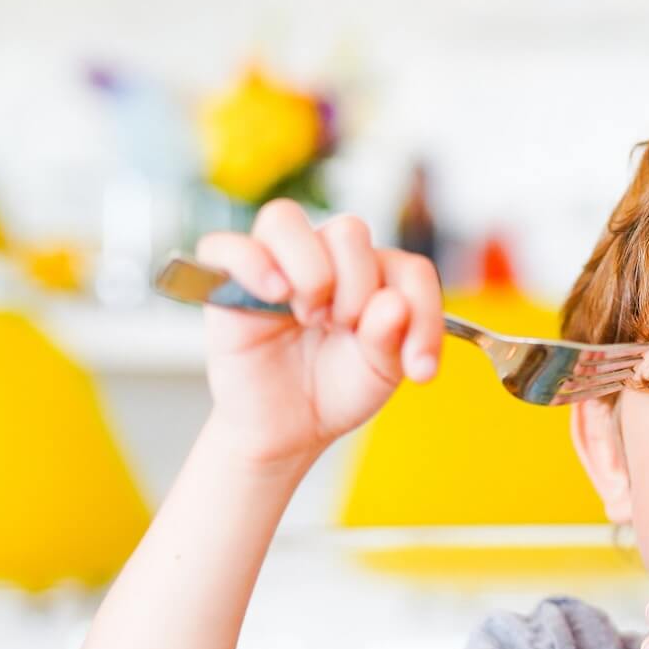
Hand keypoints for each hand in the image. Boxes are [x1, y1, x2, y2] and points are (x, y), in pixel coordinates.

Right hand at [193, 200, 443, 467]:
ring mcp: (276, 263)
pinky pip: (227, 246)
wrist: (287, 429)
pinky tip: (276, 297)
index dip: (422, 314)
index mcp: (373, 276)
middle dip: (356, 291)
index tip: (419, 370)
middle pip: (349, 231)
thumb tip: (393, 303)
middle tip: (342, 331)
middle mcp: (325, 258)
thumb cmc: (334, 389)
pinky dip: (253, 264)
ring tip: (308, 317)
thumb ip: (393, 338)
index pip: (409, 267)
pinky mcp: (227, 279)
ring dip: (309, 273)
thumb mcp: (379, 373)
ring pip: (286, 219)